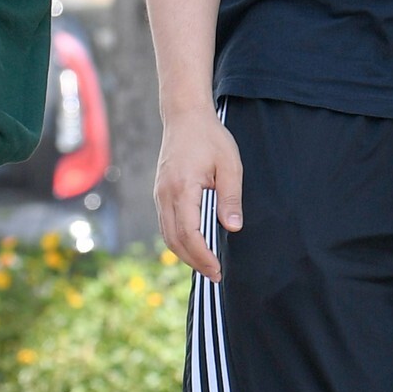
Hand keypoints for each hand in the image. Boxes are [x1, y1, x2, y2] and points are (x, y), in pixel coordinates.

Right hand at [155, 106, 242, 282]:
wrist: (184, 116)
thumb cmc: (210, 137)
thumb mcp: (230, 166)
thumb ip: (230, 198)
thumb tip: (233, 228)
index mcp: (182, 188)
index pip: (189, 233)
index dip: (202, 256)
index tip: (218, 269)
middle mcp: (165, 194)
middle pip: (174, 240)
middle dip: (194, 261)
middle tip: (215, 275)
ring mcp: (159, 194)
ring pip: (166, 234)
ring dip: (184, 254)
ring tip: (205, 265)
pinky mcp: (160, 192)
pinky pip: (165, 224)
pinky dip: (177, 240)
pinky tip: (193, 246)